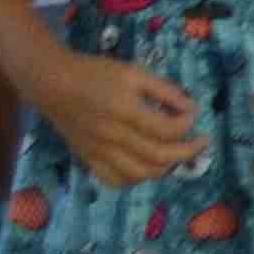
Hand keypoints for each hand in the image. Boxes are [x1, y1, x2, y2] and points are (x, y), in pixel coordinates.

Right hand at [38, 52, 206, 186]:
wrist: (52, 83)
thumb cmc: (96, 73)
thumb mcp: (134, 73)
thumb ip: (165, 91)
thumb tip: (191, 109)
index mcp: (126, 111)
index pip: (169, 130)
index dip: (189, 124)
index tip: (193, 113)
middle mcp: (114, 136)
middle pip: (161, 157)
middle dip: (189, 151)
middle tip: (201, 142)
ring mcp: (100, 152)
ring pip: (141, 174)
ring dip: (166, 168)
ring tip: (175, 154)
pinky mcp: (89, 159)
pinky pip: (115, 181)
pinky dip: (135, 179)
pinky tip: (146, 166)